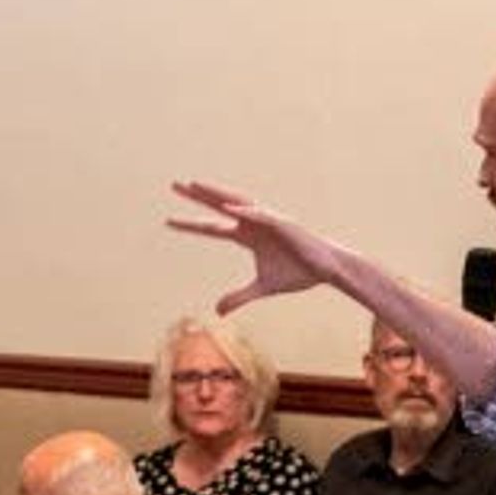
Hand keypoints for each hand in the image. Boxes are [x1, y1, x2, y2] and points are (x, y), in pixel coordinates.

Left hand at [167, 181, 350, 314]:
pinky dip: (246, 212)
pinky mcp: (284, 224)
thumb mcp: (262, 288)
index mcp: (247, 236)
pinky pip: (262, 216)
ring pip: (237, 203)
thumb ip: (239, 297)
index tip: (167, 220)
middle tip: (174, 184)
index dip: (191, 225)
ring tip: (196, 185)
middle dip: (197, 196)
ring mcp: (268, 221)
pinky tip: (228, 209)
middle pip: (219, 206)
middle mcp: (254, 224)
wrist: (328, 270)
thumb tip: (217, 311)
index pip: (212, 228)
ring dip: (217, 194)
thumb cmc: (297, 274)